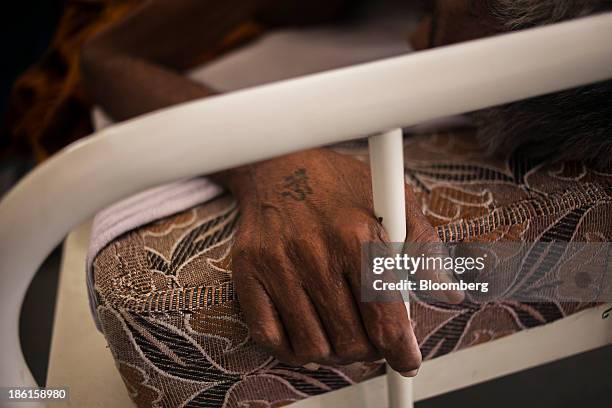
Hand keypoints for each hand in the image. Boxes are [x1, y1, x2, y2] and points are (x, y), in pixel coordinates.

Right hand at [213, 148, 459, 374]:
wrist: (280, 164)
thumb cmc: (341, 184)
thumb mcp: (394, 200)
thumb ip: (424, 248)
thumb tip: (450, 293)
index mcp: (357, 234)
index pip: (385, 317)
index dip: (401, 350)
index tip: (407, 360)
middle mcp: (314, 251)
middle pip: (351, 340)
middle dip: (370, 350)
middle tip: (373, 339)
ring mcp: (276, 265)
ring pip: (313, 347)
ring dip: (335, 352)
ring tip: (342, 332)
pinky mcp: (248, 273)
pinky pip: (272, 339)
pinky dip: (295, 349)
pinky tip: (310, 332)